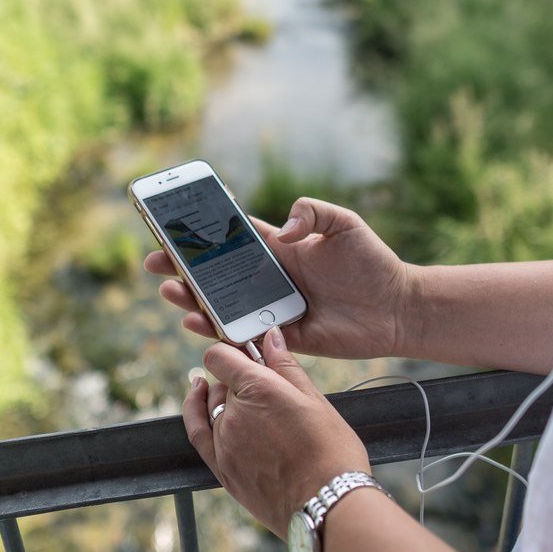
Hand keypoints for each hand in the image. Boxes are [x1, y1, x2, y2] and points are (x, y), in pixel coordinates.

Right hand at [144, 197, 413, 359]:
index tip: (171, 227)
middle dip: (181, 269)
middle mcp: (269, 280)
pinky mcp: (282, 339)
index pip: (230, 240)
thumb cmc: (373, 262)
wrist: (398, 308)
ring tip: (171, 292)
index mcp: (278, 250)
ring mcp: (272, 310)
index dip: (200, 234)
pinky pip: (243, 336)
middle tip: (154, 263)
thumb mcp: (343, 223)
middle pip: (214, 275)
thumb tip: (279, 233)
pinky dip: (218, 332)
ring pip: (221, 307)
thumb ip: (311, 213)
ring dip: (192, 300)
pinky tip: (198, 322)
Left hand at [183, 327, 370, 536]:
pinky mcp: (222, 467)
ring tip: (249, 400)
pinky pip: (197, 431)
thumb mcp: (315, 400)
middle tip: (266, 385)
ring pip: (212, 405)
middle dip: (239, 378)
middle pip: (223, 382)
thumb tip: (271, 337)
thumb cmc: (331, 454)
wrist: (327, 505)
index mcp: (258, 389)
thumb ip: (286, 366)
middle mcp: (234, 413)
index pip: (222, 355)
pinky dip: (194, 411)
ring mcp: (224, 442)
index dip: (232, 350)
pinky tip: (198, 398)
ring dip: (225, 397)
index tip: (245, 352)